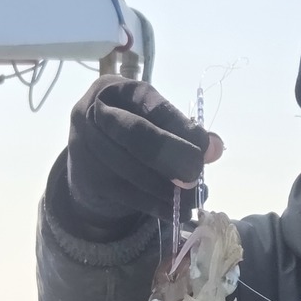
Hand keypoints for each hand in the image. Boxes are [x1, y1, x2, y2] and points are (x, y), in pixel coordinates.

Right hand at [65, 75, 223, 226]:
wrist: (92, 161)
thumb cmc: (133, 135)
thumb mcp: (155, 122)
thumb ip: (184, 131)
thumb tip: (215, 147)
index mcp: (118, 89)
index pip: (152, 106)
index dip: (183, 128)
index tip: (210, 148)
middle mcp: (95, 111)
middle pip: (135, 134)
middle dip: (171, 155)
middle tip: (196, 175)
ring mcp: (86, 145)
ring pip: (130, 169)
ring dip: (167, 188)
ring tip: (193, 199)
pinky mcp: (88, 178)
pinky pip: (127, 195)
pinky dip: (157, 206)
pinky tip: (177, 211)